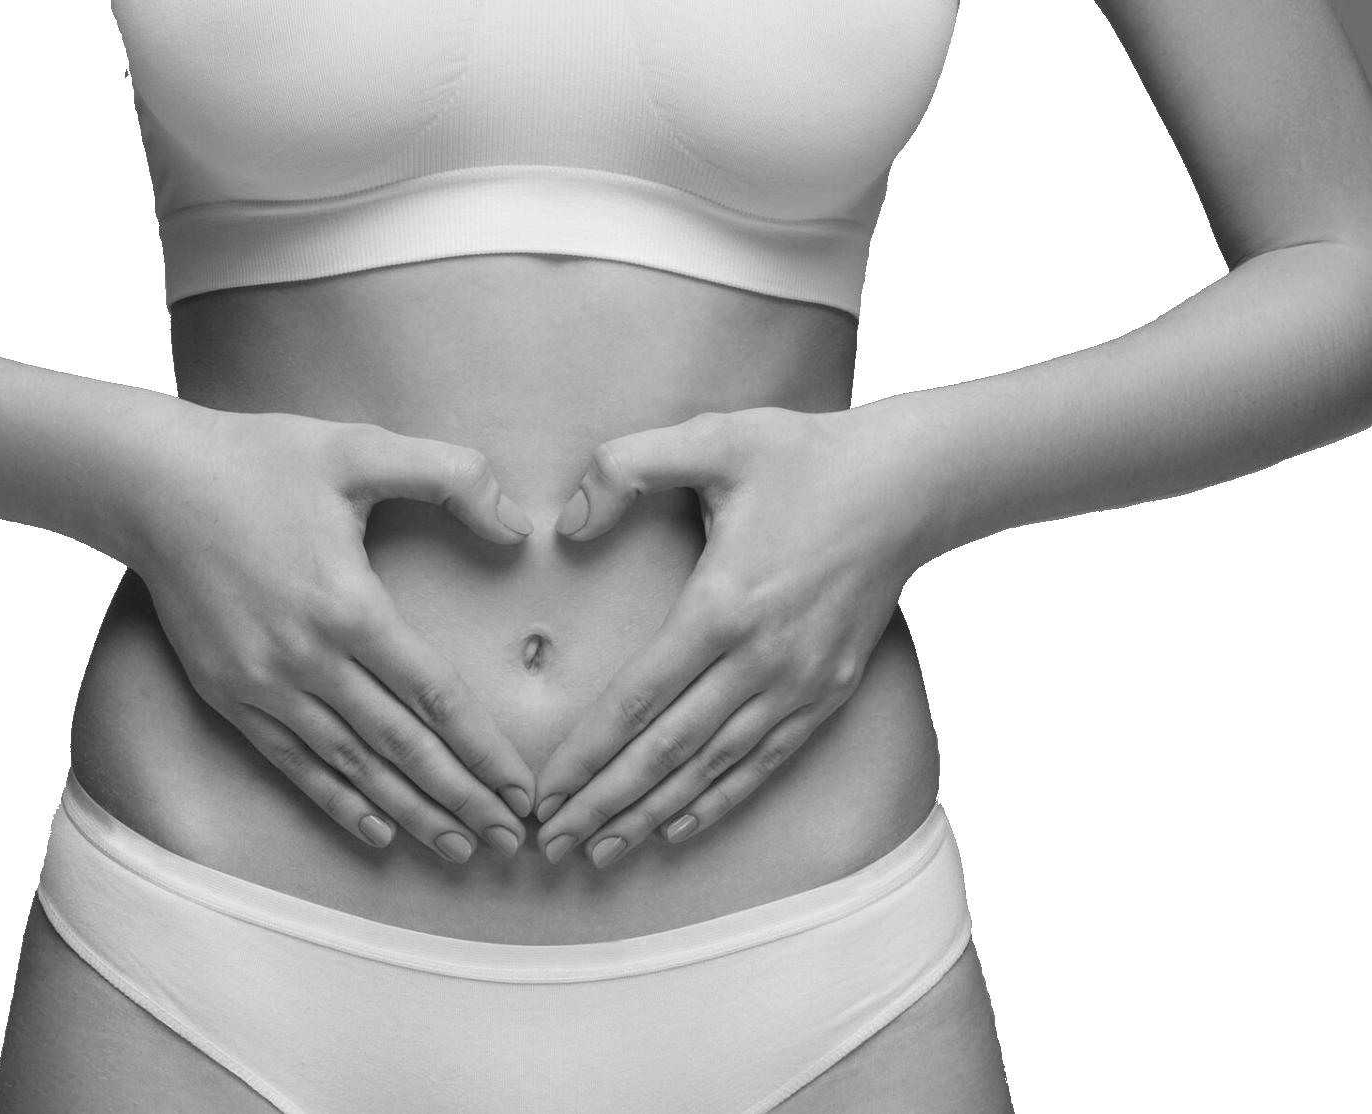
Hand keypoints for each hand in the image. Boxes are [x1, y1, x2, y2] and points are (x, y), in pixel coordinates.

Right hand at [126, 407, 536, 862]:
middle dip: (460, 798)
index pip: (434, 697)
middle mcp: (306, 660)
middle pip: (400, 747)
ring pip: (351, 766)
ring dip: (409, 812)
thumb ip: (451, 476)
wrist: (151, 484)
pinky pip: (291, 762)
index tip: (521, 789)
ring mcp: (261, 685)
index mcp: (349, 607)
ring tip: (458, 848)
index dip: (483, 749)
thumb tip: (518, 525)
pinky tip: (375, 831)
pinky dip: (335, 801)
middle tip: (509, 840)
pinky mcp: (227, 694)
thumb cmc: (262, 460)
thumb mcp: (362, 447)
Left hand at [532, 405, 937, 866]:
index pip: (638, 700)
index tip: (541, 792)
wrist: (910, 484)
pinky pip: (765, 762)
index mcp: (724, 605)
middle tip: (548, 844)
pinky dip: (719, 800)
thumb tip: (570, 523)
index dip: (585, 754)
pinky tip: (679, 827)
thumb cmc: (804, 456)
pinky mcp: (829, 692)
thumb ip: (626, 465)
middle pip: (667, 752)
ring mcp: (801, 684)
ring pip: (713, 769)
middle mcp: (763, 660)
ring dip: (652, 815)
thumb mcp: (712, 437)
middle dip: (603, 804)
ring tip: (598, 852)